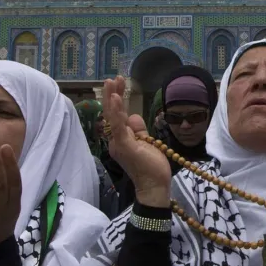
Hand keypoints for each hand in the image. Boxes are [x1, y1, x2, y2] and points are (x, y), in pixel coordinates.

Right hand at [103, 77, 171, 207]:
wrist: (154, 187)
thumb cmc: (152, 167)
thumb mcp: (146, 143)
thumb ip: (139, 130)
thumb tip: (133, 116)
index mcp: (121, 140)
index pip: (117, 116)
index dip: (116, 99)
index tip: (118, 84)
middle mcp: (116, 141)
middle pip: (111, 114)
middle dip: (112, 94)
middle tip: (113, 78)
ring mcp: (119, 144)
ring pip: (112, 117)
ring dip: (112, 98)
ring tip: (112, 82)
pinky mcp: (125, 146)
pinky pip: (119, 126)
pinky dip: (116, 112)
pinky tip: (115, 98)